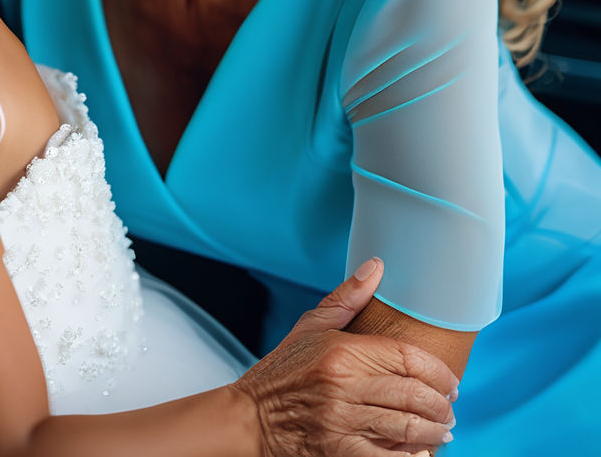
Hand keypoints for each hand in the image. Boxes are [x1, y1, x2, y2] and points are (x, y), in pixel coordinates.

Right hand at [232, 258, 457, 456]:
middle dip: (442, 405)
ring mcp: (340, 423)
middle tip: (450, 409)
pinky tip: (422, 453)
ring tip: (442, 430)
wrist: (251, 417)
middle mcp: (342, 385)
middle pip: (414, 394)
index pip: (407, 358)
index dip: (438, 371)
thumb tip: (378, 265)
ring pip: (408, 428)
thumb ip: (347, 298)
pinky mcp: (339, 454)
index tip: (451, 382)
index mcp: (340, 351)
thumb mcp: (310, 327)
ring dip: (435, 432)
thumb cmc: (283, 369)